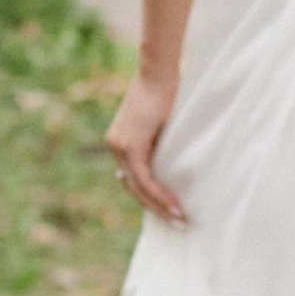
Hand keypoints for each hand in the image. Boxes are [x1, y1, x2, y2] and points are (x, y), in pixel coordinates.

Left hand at [105, 73, 185, 224]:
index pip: (132, 179)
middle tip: (178, 223)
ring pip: (138, 188)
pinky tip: (175, 207)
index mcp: (119, 142)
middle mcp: (114, 147)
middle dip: (156, 209)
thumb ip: (158, 144)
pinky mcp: (130, 146)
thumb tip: (171, 161)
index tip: (170, 211)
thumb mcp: (159, 125)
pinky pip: (144, 180)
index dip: (151, 197)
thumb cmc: (166, 92)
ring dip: (160, 207)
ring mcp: (119, 147)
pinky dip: (159, 195)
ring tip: (180, 220)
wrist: (158, 72)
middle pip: (133, 188)